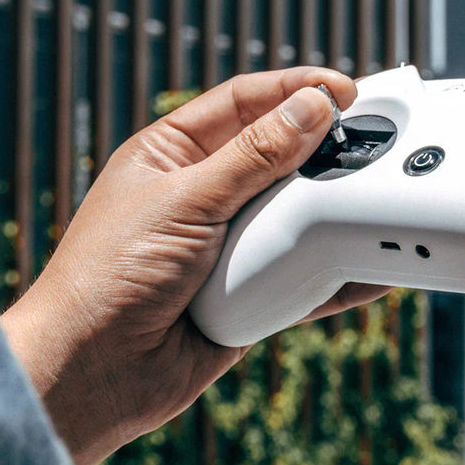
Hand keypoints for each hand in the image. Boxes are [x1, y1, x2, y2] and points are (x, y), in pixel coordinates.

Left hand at [0, 67, 389, 464]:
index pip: (242, 103)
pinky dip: (335, 271)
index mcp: (171, 155)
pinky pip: (302, 273)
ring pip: (294, 216)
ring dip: (330, 209)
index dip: (294, 90)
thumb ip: (253, 157)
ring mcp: (227, 245)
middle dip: (321, 149)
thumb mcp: (184, 201)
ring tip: (373, 197)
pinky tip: (367, 264)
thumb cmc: (109, 277)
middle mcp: (202, 194)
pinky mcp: (248, 293)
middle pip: (277, 157)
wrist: (92, 374)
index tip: (343, 91)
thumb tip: (310, 108)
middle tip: (371, 142)